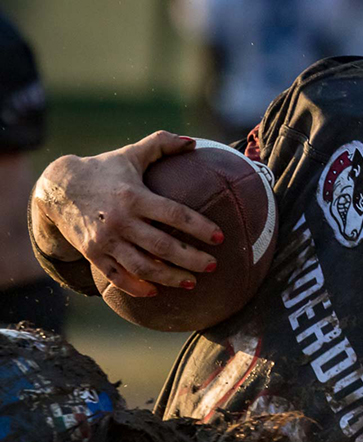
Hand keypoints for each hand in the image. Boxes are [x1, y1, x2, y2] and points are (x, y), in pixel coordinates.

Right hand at [30, 131, 224, 296]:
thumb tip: (193, 142)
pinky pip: (117, 277)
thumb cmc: (104, 170)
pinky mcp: (92, 253)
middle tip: (213, 265)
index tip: (220, 237)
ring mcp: (105, 239)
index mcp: (134, 196)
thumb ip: (161, 144)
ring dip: (170, 278)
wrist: (57, 188)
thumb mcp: (131, 154)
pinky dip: (136, 287)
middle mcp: (120, 220)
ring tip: (192, 283)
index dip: (199, 227)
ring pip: (143, 266)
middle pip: (163, 246)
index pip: (174, 214)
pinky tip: (155, 292)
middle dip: (192, 259)